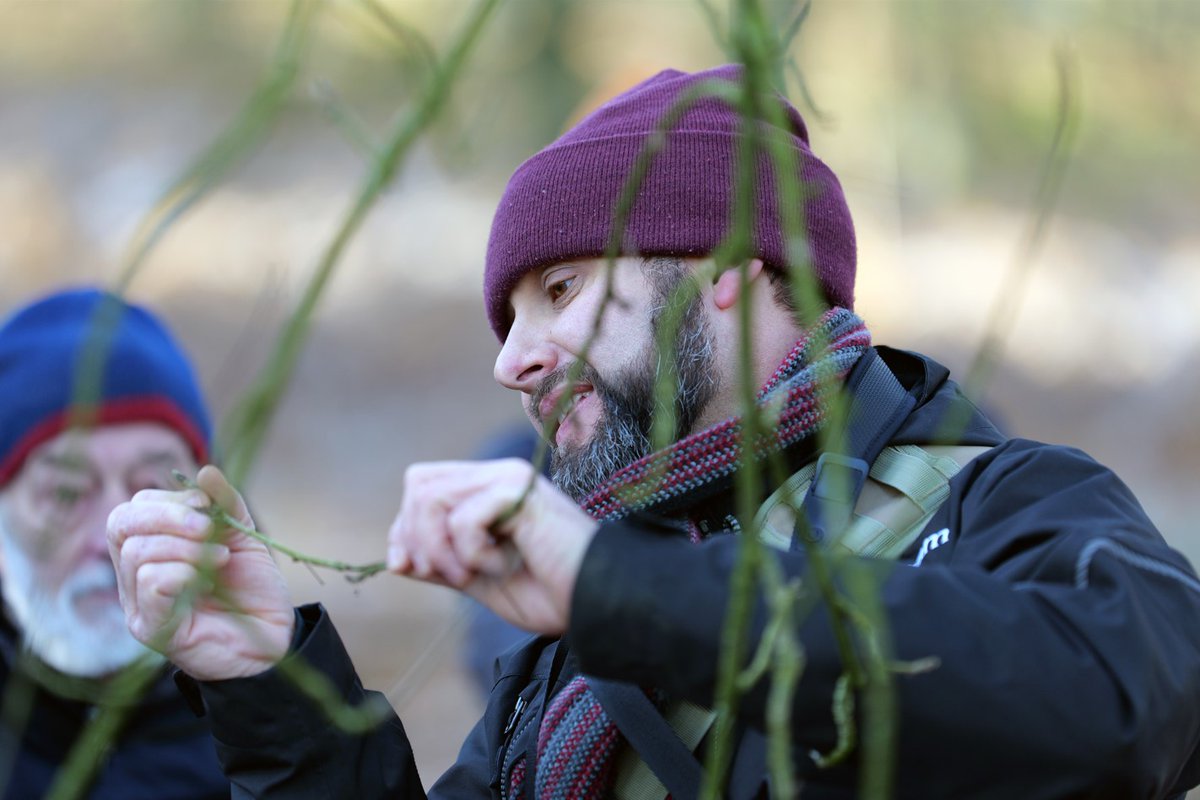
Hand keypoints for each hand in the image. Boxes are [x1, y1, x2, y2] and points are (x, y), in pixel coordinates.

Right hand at [106, 465, 294, 679]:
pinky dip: (182, 571)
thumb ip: (224, 503)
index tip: (207, 507)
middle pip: (121, 525)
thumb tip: (205, 471)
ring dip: (185, 548)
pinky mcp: (151, 628)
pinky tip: (207, 580)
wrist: (272, 637)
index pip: (133, 510)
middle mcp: (134, 576)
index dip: (169, 501)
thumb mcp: (241, 535)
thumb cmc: (251, 588)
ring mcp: (138, 603)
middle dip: (169, 517)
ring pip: (137, 553)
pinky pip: (150, 584)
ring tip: (220, 559)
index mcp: (151, 549)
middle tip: (209, 529)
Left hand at [387, 459, 596, 634]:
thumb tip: (395, 559)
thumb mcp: (479, 579)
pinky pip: (464, 518)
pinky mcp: (519, 492)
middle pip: (419, 484)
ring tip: (473, 574)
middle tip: (448, 575)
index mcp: (487, 490)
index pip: (422, 485)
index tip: (408, 568)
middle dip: (417, 537)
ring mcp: (509, 479)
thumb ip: (441, 564)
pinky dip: (473, 553)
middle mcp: (497, 475)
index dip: (404, 528)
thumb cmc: (549, 592)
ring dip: (441, 549)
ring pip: (432, 498)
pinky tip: (506, 563)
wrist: (596, 604)